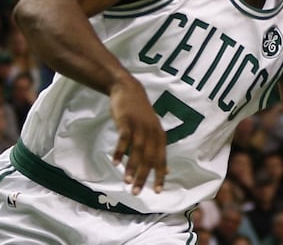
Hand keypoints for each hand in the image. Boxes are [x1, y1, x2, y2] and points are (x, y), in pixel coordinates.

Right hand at [109, 77, 166, 194]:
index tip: (156, 191)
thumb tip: (167, 170)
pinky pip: (124, 140)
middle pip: (149, 158)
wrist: (128, 90)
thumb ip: (158, 149)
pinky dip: (120, 152)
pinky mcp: (127, 121)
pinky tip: (115, 163)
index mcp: (160, 136)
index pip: (161, 159)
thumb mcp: (153, 130)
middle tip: (136, 192)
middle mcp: (152, 132)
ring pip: (137, 151)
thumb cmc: (140, 114)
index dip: (159, 175)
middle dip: (143, 177)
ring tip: (126, 181)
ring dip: (131, 167)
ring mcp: (139, 126)